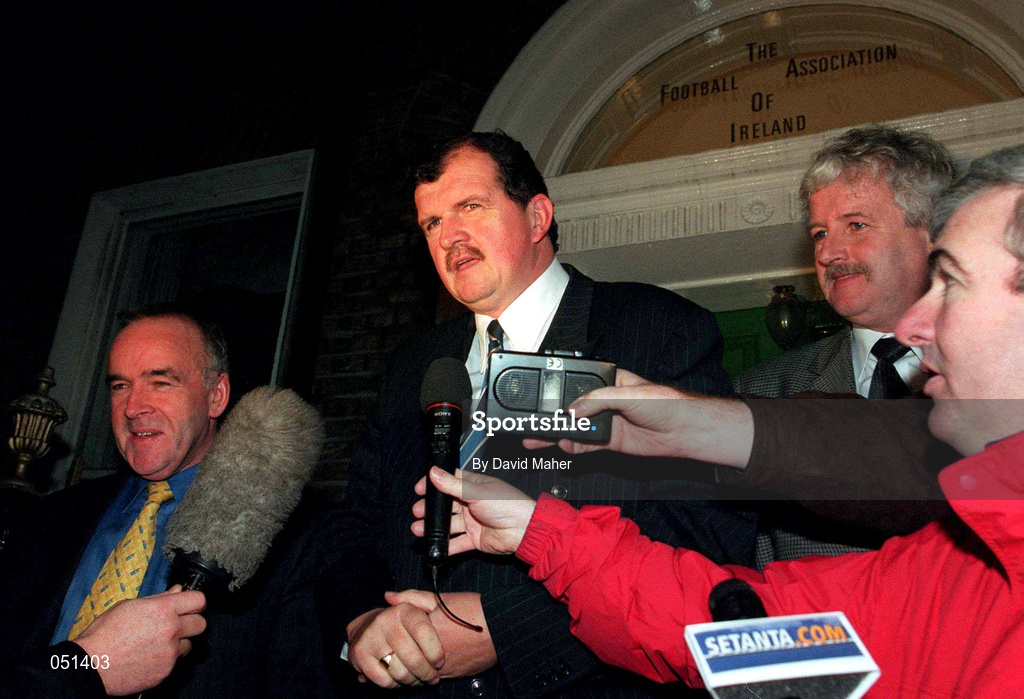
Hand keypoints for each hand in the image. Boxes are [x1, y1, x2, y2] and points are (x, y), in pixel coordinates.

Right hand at [73, 585, 205, 695]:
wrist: (91, 665)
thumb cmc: (104, 634)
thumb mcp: (128, 606)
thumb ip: (158, 598)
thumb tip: (177, 591)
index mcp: (163, 609)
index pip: (199, 600)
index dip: (195, 602)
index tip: (191, 605)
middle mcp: (171, 630)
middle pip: (201, 624)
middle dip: (191, 622)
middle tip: (177, 625)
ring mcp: (169, 652)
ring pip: (189, 645)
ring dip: (178, 643)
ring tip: (157, 643)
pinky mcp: (165, 671)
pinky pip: (175, 662)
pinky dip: (166, 659)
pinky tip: (149, 656)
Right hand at [346, 597, 444, 687]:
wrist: (368, 629)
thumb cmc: (401, 623)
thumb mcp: (417, 607)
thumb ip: (422, 600)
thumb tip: (395, 596)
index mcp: (403, 610)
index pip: (424, 632)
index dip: (435, 652)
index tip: (439, 662)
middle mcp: (385, 621)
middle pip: (414, 659)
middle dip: (427, 673)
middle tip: (432, 677)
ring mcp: (371, 638)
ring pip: (400, 672)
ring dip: (413, 681)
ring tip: (418, 679)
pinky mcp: (360, 654)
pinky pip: (384, 680)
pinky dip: (395, 684)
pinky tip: (399, 678)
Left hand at [385, 590, 496, 678]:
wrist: (501, 625)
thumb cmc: (472, 609)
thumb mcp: (440, 599)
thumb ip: (412, 598)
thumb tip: (389, 597)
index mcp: (424, 636)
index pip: (399, 646)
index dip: (396, 643)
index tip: (396, 638)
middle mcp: (433, 656)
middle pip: (408, 665)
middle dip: (404, 659)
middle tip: (404, 650)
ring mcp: (446, 669)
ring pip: (422, 676)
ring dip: (420, 667)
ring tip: (421, 655)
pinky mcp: (458, 675)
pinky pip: (440, 677)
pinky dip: (435, 671)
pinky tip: (440, 659)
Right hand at [412, 467, 536, 555]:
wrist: (524, 530)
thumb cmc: (507, 504)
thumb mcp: (476, 492)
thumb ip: (452, 485)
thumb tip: (433, 472)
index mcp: (474, 486)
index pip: (449, 481)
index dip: (434, 485)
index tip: (419, 489)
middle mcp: (472, 503)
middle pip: (446, 505)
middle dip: (430, 509)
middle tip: (417, 511)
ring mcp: (473, 521)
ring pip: (448, 525)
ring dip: (433, 528)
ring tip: (418, 530)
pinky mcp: (475, 539)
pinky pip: (457, 542)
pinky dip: (445, 546)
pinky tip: (434, 547)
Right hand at [523, 369, 753, 468]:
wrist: (685, 430)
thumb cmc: (666, 403)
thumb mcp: (628, 394)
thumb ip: (597, 400)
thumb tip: (573, 409)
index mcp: (607, 381)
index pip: (576, 383)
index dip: (557, 390)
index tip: (539, 397)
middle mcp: (604, 401)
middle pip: (570, 407)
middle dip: (550, 415)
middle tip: (529, 422)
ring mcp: (606, 421)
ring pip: (574, 427)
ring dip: (556, 433)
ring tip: (535, 438)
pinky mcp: (610, 441)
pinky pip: (586, 444)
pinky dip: (573, 446)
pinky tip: (562, 445)